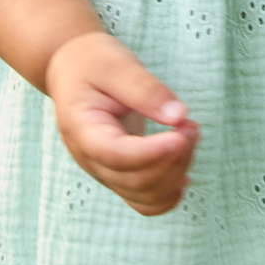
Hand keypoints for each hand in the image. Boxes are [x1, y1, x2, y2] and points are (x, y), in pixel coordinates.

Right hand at [45, 30, 199, 215]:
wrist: (72, 70)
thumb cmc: (92, 63)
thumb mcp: (117, 65)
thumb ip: (146, 89)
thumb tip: (179, 116)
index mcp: (83, 129)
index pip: (115, 155)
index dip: (150, 153)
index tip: (180, 136)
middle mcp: (90, 159)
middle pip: (134, 180)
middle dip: (172, 158)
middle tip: (191, 125)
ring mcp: (104, 171)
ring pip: (144, 196)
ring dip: (176, 172)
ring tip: (190, 134)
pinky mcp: (119, 174)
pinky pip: (144, 201)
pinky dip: (168, 193)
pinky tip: (184, 173)